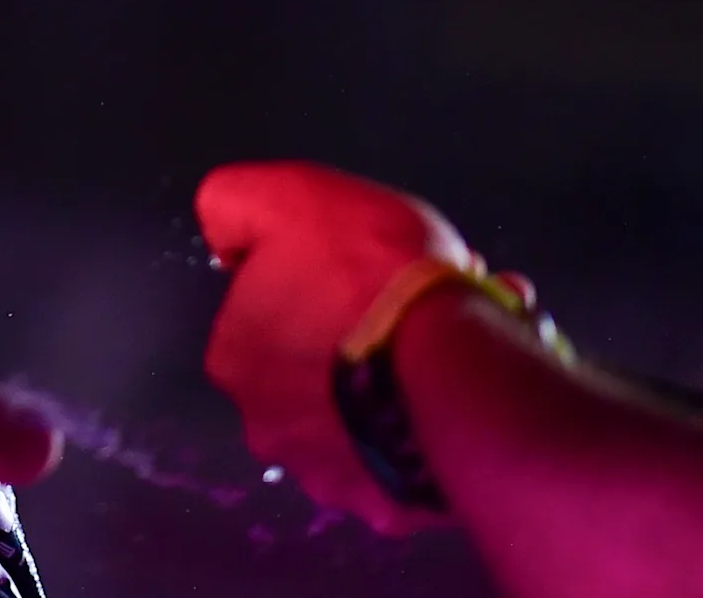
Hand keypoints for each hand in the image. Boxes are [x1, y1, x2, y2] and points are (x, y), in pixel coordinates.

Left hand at [195, 160, 473, 532]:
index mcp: (235, 357)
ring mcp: (329, 475)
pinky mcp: (390, 506)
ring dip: (409, 372)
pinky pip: (414, 453)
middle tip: (423, 300)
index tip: (368, 265)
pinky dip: (439, 417)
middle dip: (369, 331)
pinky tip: (476, 381)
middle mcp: (268, 427)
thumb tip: (226, 237)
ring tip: (467, 334)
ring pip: (371, 410)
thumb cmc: (368, 274)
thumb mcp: (286, 197)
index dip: (324, 282)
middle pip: (322, 367)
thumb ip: (235, 206)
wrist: (455, 365)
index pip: (272, 310)